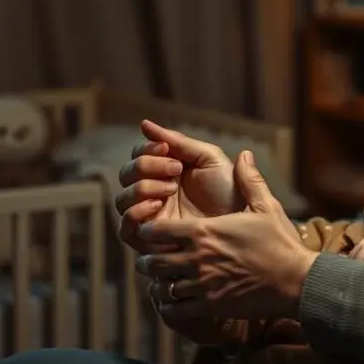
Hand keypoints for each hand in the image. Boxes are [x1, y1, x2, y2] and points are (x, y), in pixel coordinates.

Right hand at [115, 120, 240, 252]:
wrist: (241, 224)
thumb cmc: (230, 191)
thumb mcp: (209, 160)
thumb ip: (179, 141)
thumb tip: (144, 124)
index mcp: (165, 171)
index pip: (138, 154)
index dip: (147, 149)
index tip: (167, 149)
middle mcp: (153, 192)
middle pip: (126, 174)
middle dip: (147, 166)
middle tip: (176, 169)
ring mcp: (150, 216)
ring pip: (122, 199)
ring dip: (142, 188)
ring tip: (171, 189)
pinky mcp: (149, 239)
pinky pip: (125, 227)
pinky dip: (136, 212)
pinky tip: (158, 205)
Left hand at [136, 150, 317, 320]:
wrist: (296, 281)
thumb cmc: (281, 242)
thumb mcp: (267, 206)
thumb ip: (249, 180)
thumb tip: (244, 155)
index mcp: (205, 231)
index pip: (156, 230)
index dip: (149, 230)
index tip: (152, 231)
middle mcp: (198, 257)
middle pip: (152, 260)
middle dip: (148, 258)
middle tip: (151, 258)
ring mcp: (202, 284)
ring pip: (161, 285)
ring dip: (158, 282)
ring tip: (162, 279)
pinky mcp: (209, 306)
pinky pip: (174, 308)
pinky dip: (170, 305)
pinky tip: (176, 299)